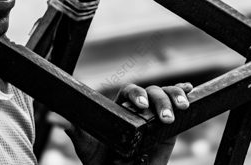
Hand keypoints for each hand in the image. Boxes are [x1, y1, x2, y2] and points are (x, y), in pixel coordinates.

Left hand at [66, 82, 193, 164]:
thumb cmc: (101, 161)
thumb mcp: (87, 147)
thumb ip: (77, 132)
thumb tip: (61, 121)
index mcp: (120, 107)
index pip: (130, 92)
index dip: (137, 95)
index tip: (141, 106)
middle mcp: (139, 108)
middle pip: (152, 92)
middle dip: (160, 99)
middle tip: (164, 116)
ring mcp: (155, 116)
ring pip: (166, 96)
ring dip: (174, 97)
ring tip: (179, 109)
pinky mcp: (169, 128)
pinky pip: (178, 108)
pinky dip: (184, 95)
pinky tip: (190, 93)